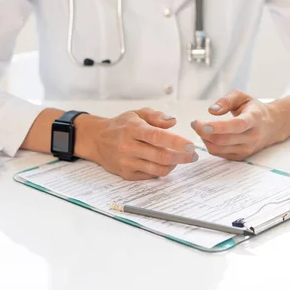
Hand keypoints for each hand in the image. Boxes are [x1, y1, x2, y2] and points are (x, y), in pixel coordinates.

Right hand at [77, 108, 197, 180]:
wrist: (96, 139)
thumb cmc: (121, 125)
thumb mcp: (137, 113)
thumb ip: (156, 116)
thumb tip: (173, 121)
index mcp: (132, 129)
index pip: (157, 137)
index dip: (176, 142)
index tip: (191, 146)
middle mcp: (128, 146)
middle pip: (160, 156)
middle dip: (182, 157)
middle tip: (193, 156)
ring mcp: (126, 162)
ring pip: (157, 169)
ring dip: (173, 165)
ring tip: (180, 159)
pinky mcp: (126, 174)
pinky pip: (150, 175)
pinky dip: (162, 170)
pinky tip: (165, 163)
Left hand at [190, 91, 284, 160]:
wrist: (271, 126)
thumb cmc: (253, 109)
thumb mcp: (242, 97)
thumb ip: (226, 100)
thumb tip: (211, 111)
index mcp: (254, 119)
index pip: (237, 126)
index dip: (218, 127)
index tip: (201, 124)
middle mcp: (252, 137)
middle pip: (223, 140)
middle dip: (204, 132)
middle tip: (194, 123)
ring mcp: (247, 149)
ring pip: (218, 149)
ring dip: (205, 139)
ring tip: (201, 128)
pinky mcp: (241, 157)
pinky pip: (219, 154)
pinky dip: (209, 145)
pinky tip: (209, 135)